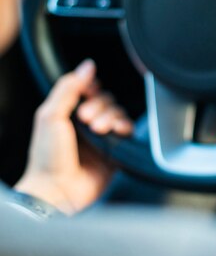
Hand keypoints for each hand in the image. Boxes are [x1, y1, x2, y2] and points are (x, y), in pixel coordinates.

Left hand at [15, 59, 132, 214]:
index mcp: (68, 113)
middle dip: (100, 106)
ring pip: (119, 113)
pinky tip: (116, 132)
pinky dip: (125, 127)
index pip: (89, 90)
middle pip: (107, 100)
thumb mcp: (50, 115)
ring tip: (98, 130)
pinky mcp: (115, 150)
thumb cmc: (48, 158)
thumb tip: (87, 65)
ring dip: (111, 117)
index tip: (85, 97)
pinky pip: (128, 131)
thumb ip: (68, 87)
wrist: (58, 190)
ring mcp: (102, 137)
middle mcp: (86, 124)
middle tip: (86, 119)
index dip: (91, 90)